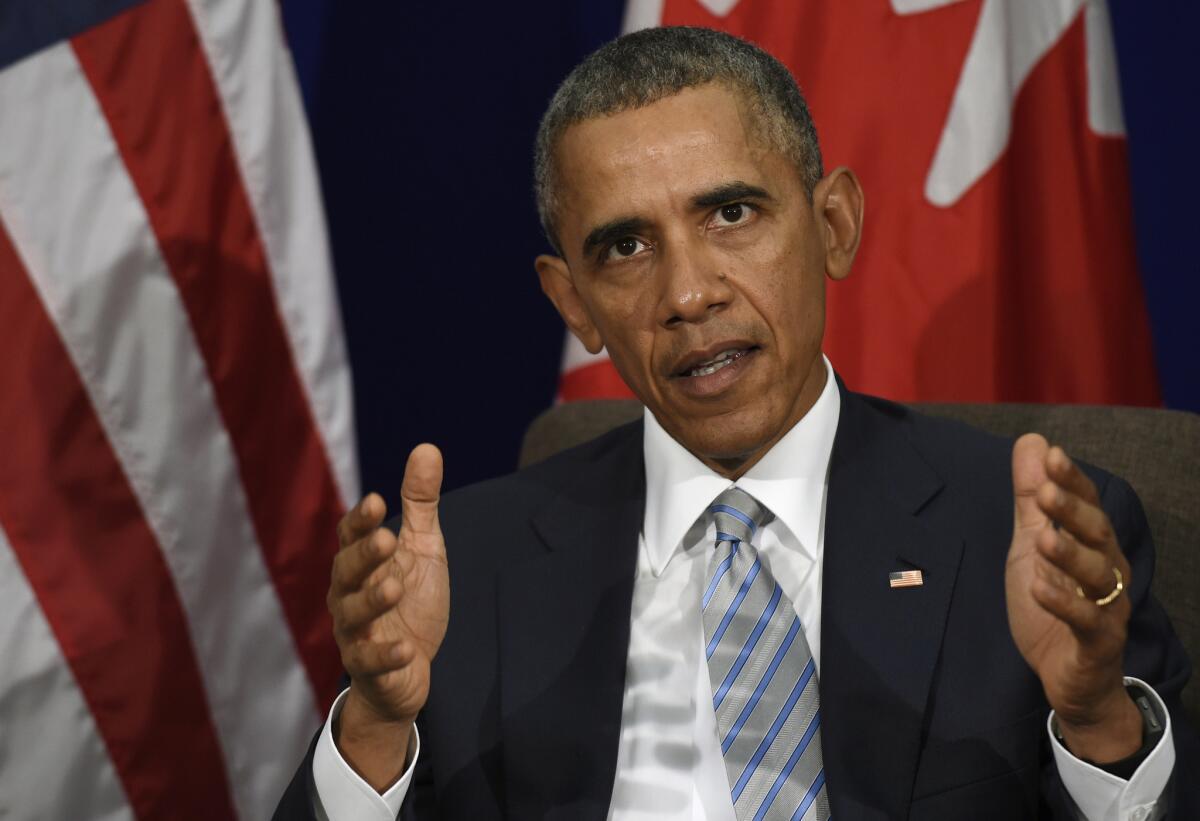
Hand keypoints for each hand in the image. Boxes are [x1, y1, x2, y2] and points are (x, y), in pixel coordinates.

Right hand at [327, 444, 449, 788]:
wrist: (407, 672)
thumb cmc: (410, 602)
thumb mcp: (421, 549)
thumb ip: (421, 503)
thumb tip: (427, 447)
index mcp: (361, 563)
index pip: (351, 536)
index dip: (362, 520)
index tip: (379, 502)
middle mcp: (349, 594)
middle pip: (347, 571)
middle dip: (364, 555)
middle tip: (386, 539)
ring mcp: (355, 632)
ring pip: (353, 615)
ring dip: (372, 600)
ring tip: (394, 586)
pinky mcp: (368, 668)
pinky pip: (371, 662)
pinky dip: (386, 654)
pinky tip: (405, 648)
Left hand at [1006, 434, 1140, 762]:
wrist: (1070, 677)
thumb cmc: (1053, 606)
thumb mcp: (1032, 547)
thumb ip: (1032, 501)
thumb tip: (1033, 442)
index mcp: (1094, 547)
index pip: (1088, 507)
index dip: (1073, 482)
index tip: (1053, 455)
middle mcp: (1108, 573)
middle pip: (1098, 536)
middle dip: (1074, 512)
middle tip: (1048, 491)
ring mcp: (1106, 608)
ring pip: (1098, 578)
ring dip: (1070, 556)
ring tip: (1044, 540)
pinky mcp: (1097, 643)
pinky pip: (1086, 622)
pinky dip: (1064, 604)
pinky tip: (1040, 588)